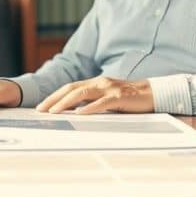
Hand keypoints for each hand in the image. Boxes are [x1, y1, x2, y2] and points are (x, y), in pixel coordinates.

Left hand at [36, 77, 153, 114]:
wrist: (154, 93)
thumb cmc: (130, 99)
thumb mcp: (108, 99)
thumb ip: (93, 102)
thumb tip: (74, 113)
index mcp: (95, 83)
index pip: (70, 88)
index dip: (54, 96)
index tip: (42, 106)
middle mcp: (100, 83)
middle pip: (71, 89)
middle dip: (54, 99)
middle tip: (41, 110)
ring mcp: (109, 89)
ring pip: (82, 94)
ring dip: (66, 103)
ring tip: (54, 112)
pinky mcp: (120, 97)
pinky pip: (102, 102)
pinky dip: (89, 108)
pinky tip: (80, 113)